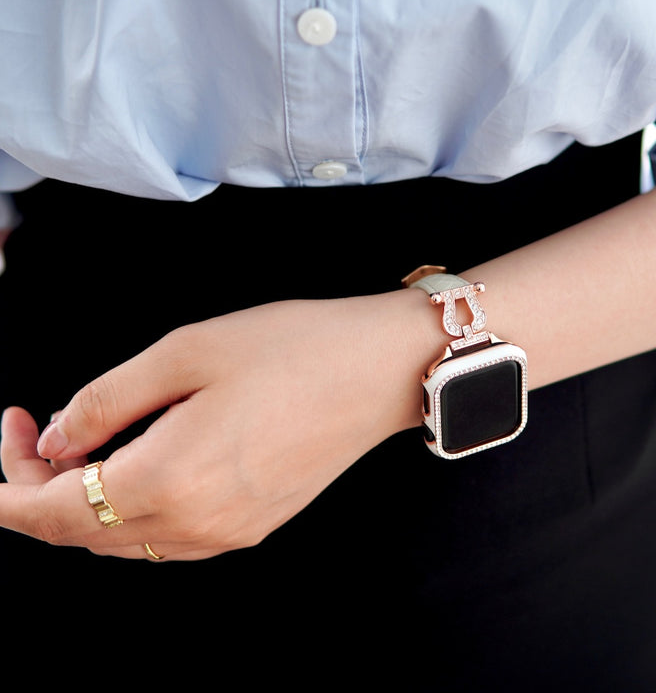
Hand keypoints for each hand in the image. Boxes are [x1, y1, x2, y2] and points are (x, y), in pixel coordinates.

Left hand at [0, 292, 431, 559]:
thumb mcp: (187, 350)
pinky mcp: (254, 526)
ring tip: (86, 444)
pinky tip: (140, 464)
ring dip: (85, 502)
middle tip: (36, 428)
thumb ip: (108, 399)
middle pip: (81, 534)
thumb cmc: (295, 349)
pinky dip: (131, 510)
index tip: (8, 430)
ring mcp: (228, 534)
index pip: (51, 511)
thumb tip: (59, 438)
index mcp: (171, 480)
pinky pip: (166, 538)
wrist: (383, 370)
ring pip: (122, 542)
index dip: (8, 480)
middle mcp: (196, 526)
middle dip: (40, 488)